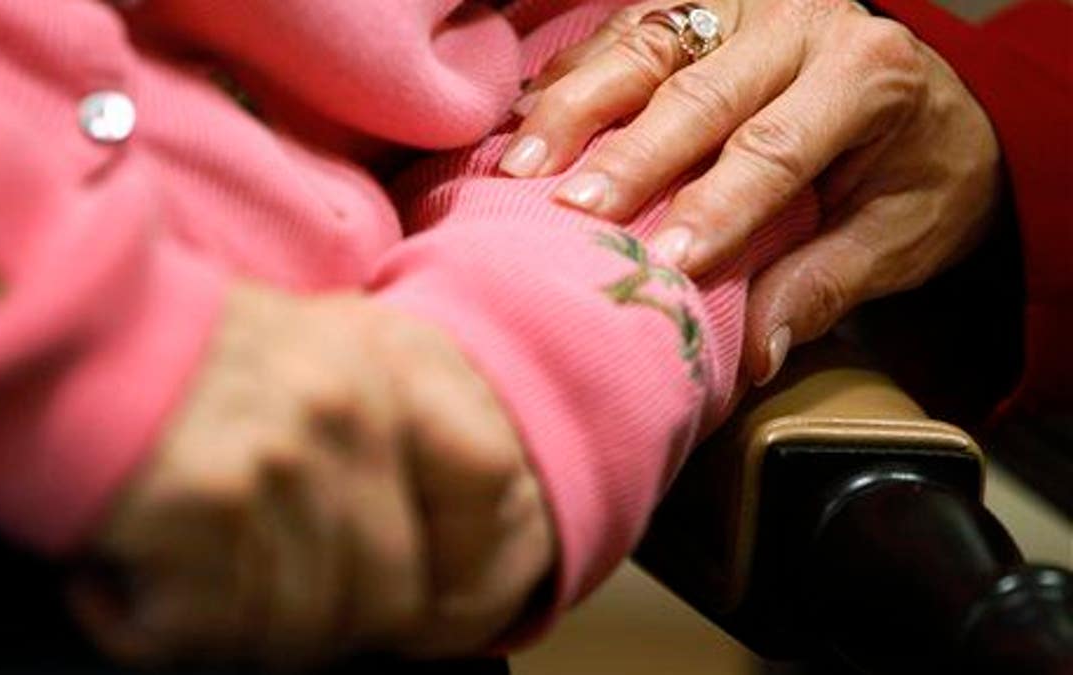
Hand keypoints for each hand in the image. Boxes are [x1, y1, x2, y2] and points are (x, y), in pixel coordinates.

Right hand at [67, 284, 553, 668]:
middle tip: (239, 597)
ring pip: (299, 628)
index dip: (455, 565)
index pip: (488, 483)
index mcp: (388, 370)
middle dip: (318, 624)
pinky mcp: (208, 505)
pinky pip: (208, 630)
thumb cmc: (165, 352)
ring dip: (228, 626)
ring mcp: (286, 459)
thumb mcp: (302, 350)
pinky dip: (153, 628)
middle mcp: (352, 412)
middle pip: (387, 595)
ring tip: (170, 576)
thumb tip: (410, 571)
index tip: (401, 603)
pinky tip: (117, 580)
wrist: (43, 317)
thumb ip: (368, 433)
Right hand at [500, 0, 1000, 382]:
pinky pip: (624, 28)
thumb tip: (754, 354)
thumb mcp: (899, 237)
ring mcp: (742, 2)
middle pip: (699, 91)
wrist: (931, 103)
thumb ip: (825, 286)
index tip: (662, 262)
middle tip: (571, 212)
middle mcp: (801, 20)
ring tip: (521, 164)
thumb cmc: (917, 174)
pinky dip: (570, 74)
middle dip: (627, 156)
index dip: (715, 205)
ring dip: (576, 107)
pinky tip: (523, 116)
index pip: (775, 146)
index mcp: (866, 73)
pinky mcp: (698, 3)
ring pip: (648, 46)